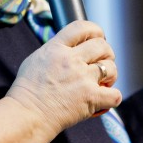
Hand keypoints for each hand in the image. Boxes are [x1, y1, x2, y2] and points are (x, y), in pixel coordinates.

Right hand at [7, 20, 121, 133]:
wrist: (27, 115)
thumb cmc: (28, 91)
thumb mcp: (36, 59)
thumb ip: (55, 50)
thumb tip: (69, 47)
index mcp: (56, 48)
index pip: (82, 27)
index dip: (95, 31)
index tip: (98, 37)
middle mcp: (71, 60)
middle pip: (102, 45)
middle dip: (106, 53)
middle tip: (102, 63)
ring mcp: (82, 79)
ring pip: (111, 68)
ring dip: (111, 75)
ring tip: (103, 82)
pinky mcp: (90, 98)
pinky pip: (115, 94)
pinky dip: (112, 97)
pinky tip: (103, 99)